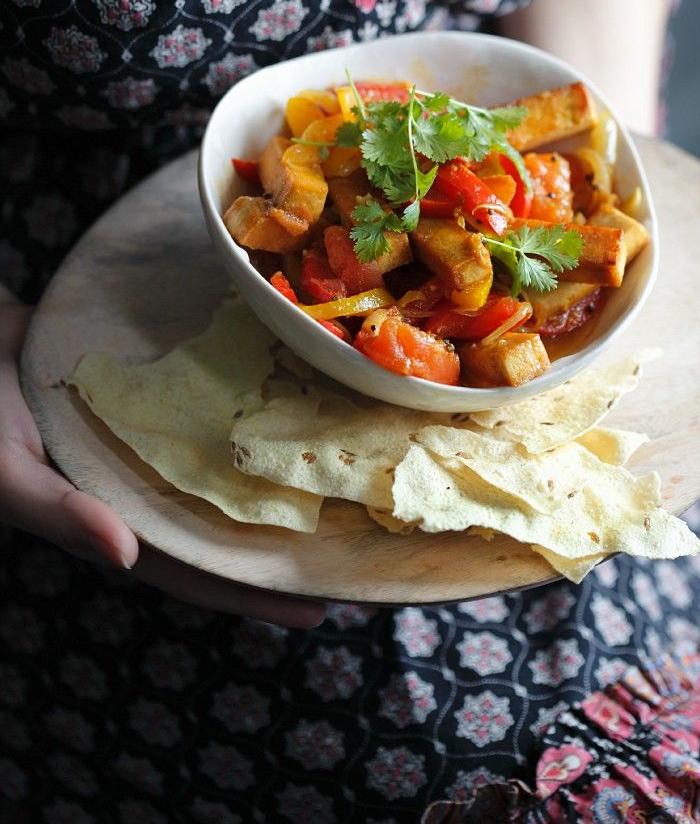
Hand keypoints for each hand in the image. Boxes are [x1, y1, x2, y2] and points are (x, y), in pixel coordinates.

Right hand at [0, 294, 324, 627]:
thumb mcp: (5, 470)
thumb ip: (58, 512)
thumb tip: (122, 556)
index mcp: (111, 517)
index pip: (192, 570)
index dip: (249, 595)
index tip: (315, 611)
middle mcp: (143, 485)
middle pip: (225, 525)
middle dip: (283, 545)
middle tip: (355, 553)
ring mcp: (154, 442)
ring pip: (226, 474)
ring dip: (278, 483)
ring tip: (342, 485)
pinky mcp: (160, 398)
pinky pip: (213, 417)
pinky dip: (252, 421)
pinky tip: (297, 410)